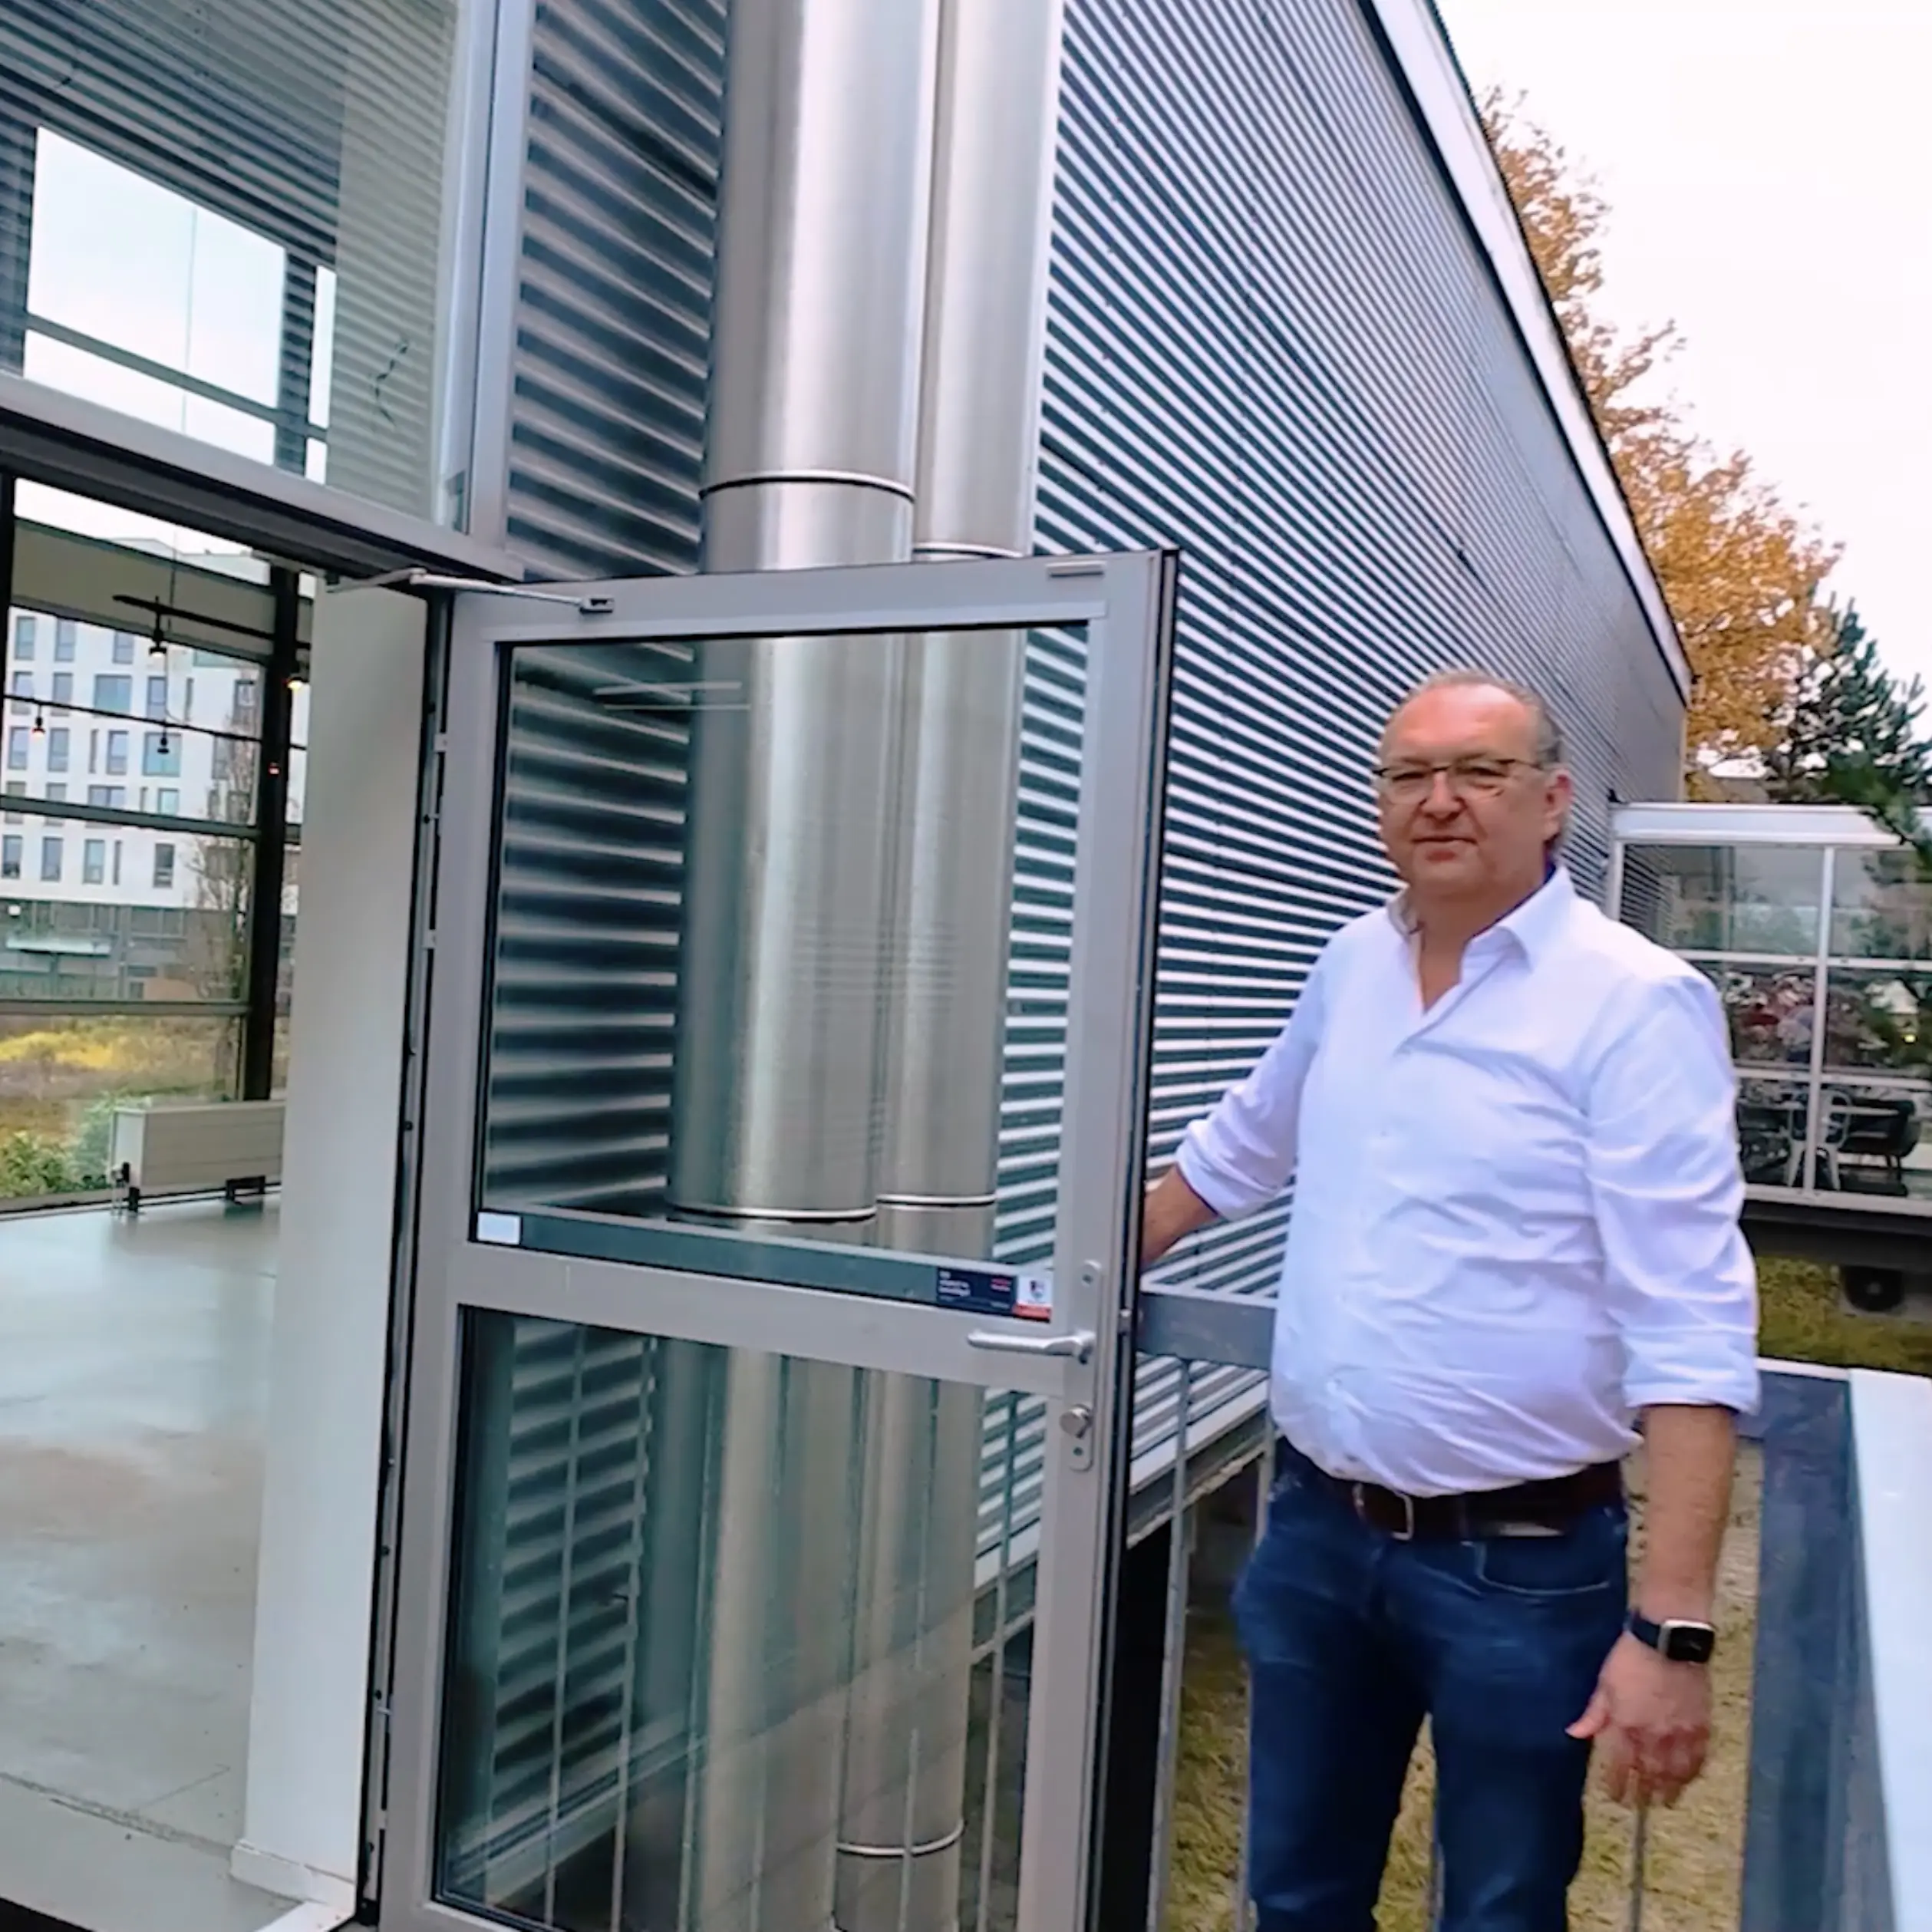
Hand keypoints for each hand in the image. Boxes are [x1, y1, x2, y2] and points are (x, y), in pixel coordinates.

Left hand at [1567, 1630, 1711, 1807]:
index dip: (1616, 1785)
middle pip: (1648, 1775)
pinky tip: (1688, 1779)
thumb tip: (1574, 1733)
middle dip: (1643, 1794)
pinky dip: (1692, 1773)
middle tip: (1640, 1806)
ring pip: (1675, 1773)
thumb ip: (1594, 1713)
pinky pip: (1698, 1758)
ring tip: (1665, 1801)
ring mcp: (1679, 1733)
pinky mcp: (1700, 1726)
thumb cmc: (1630, 1657)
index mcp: (1625, 1725)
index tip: (1614, 1796)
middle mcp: (1652, 1736)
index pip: (1619, 1766)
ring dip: (1669, 1790)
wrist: (1668, 1640)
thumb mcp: (1604, 1683)